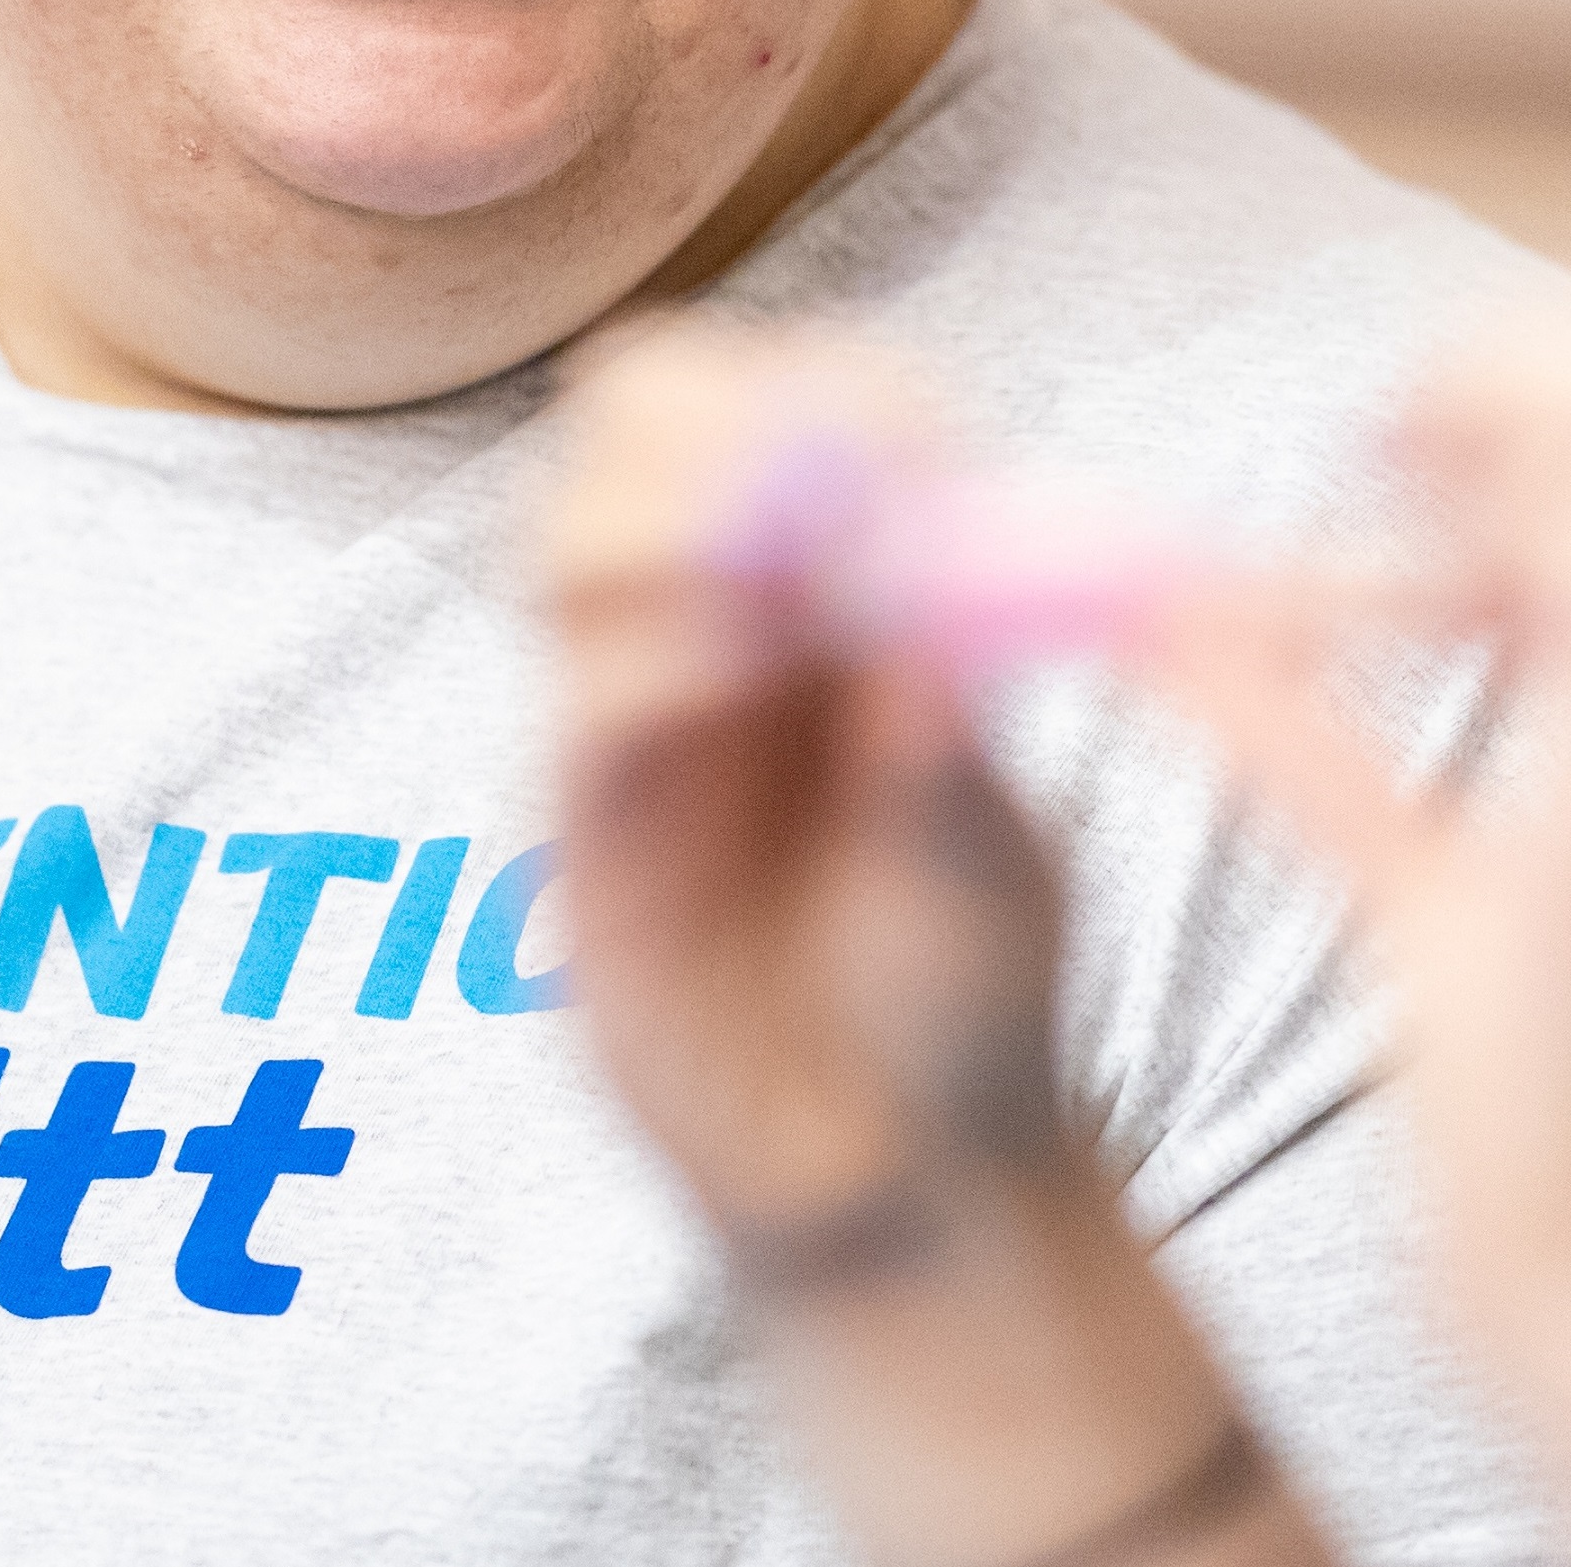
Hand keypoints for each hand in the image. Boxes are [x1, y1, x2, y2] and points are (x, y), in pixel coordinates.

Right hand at [543, 329, 1076, 1261]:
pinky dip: (645, 653)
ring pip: (570, 537)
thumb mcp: (1000, 852)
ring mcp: (639, 723)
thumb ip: (948, 738)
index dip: (829, 390)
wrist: (911, 1179)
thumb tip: (926, 584)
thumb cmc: (970, 996)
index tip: (910, 424)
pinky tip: (729, 671)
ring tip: (762, 581)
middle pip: (637, 430)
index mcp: (840, 588)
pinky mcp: (586, 833)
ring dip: (661, 520)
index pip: (785, 407)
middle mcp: (722, 627)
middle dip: (709, 422)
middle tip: (804, 471)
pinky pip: (575, 698)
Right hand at [1140, 306, 1570, 1566]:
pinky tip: (1422, 684)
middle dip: (1496, 433)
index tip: (1392, 428)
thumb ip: (1287, 734)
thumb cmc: (1564, 1177)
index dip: (1531, 364)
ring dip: (1508, 526)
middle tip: (1363, 481)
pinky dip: (1548, 621)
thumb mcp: (1410, 927)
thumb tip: (1159, 611)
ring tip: (1356, 594)